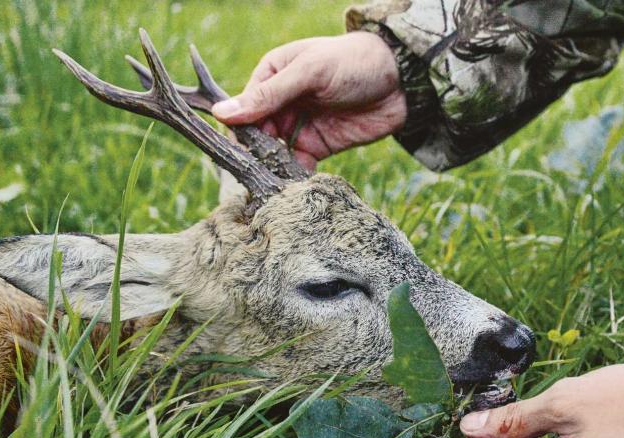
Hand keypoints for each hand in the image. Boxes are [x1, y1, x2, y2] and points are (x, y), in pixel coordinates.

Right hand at [212, 32, 406, 169]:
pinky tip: (294, 189)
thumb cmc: (352, 62)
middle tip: (256, 177)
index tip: (237, 154)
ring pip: (275, 152)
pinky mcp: (320, 145)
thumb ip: (269, 95)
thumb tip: (223, 114)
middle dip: (255, 155)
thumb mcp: (309, 73)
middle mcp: (282, 101)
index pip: (244, 108)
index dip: (238, 131)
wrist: (401, 80)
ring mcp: (300, 124)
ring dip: (273, 169)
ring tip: (273, 187)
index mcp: (272, 75)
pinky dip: (294, 177)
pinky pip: (299, 165)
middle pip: (256, 134)